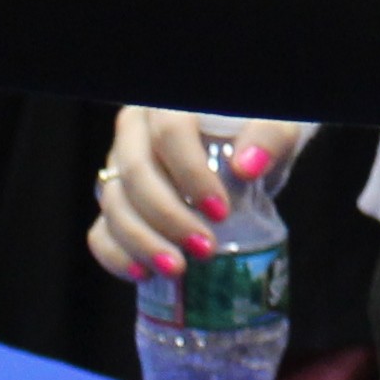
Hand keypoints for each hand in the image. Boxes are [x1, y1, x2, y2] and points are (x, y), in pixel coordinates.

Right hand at [87, 108, 308, 279]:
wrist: (248, 153)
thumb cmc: (258, 135)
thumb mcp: (278, 126)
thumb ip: (271, 136)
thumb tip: (247, 166)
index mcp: (169, 106)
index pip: (169, 132)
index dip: (191, 173)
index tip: (220, 211)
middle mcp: (135, 134)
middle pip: (136, 172)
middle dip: (168, 216)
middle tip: (205, 248)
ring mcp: (120, 170)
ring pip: (115, 204)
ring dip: (143, 241)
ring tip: (177, 268)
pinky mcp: (117, 205)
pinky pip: (101, 231)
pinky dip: (116, 255)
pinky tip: (143, 273)